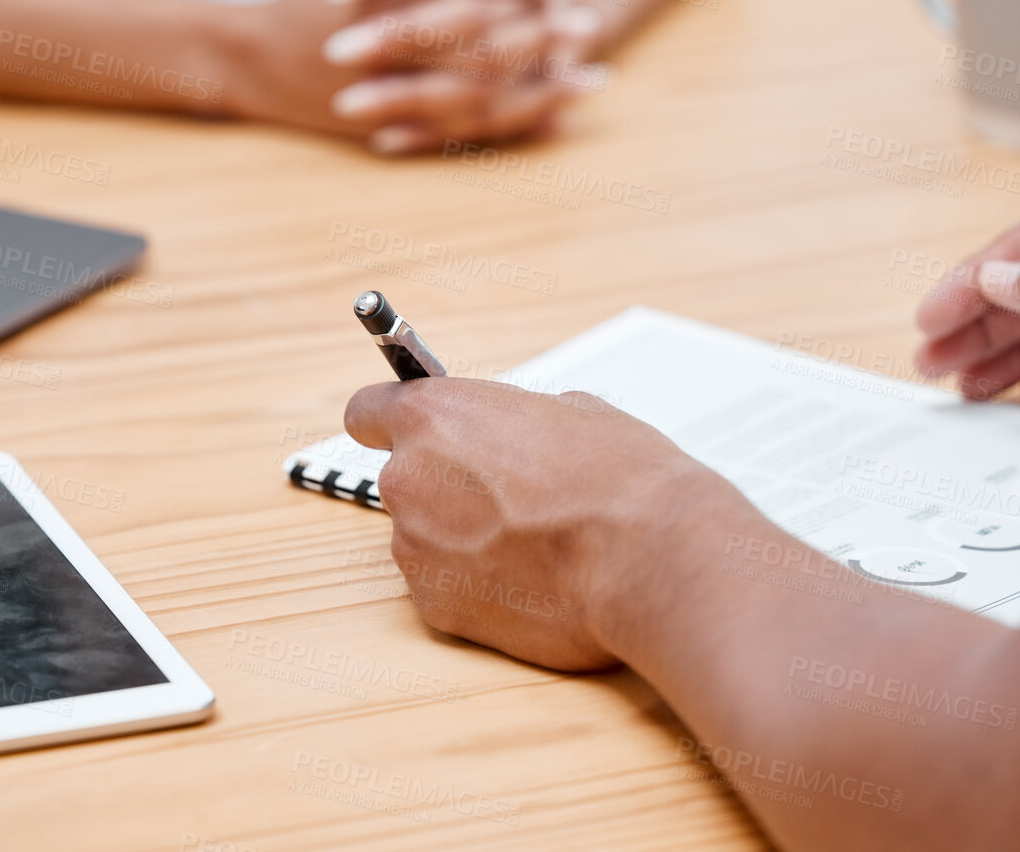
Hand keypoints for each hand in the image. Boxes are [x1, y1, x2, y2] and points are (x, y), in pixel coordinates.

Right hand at [235, 0, 592, 150]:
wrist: (259, 61)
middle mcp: (384, 22)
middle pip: (478, 17)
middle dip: (536, 19)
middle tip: (585, 18)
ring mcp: (386, 75)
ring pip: (475, 73)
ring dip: (538, 72)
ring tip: (586, 69)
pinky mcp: (391, 117)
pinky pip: (465, 122)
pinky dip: (515, 119)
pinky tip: (556, 116)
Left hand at [343, 376, 713, 669]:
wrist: (652, 560)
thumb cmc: (622, 481)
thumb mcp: (572, 412)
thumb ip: (512, 421)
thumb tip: (510, 436)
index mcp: (435, 417)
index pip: (368, 411)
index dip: (389, 423)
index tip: (402, 431)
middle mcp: (409, 480)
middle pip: (405, 479)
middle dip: (446, 486)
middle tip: (508, 496)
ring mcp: (416, 549)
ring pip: (425, 536)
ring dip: (462, 537)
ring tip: (533, 544)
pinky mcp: (436, 608)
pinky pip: (444, 585)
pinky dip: (476, 584)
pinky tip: (530, 580)